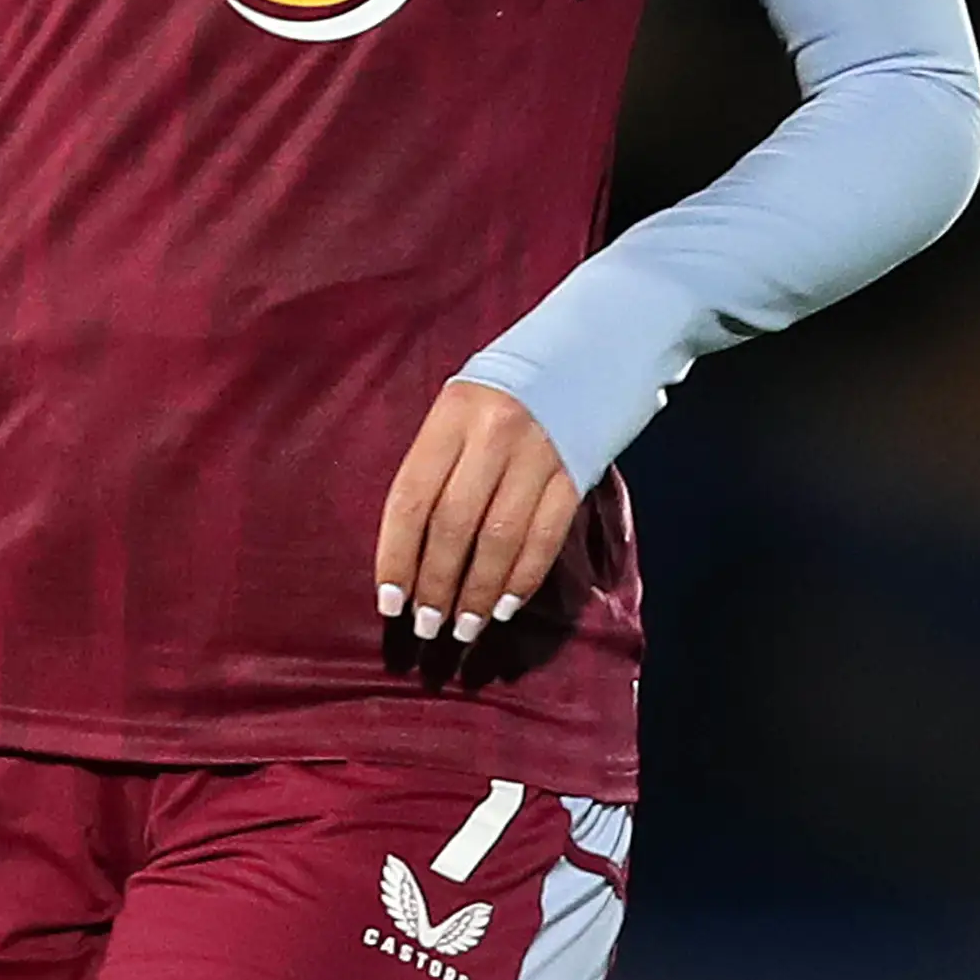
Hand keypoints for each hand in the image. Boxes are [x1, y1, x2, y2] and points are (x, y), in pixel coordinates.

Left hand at [374, 381, 576, 644]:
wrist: (590, 351)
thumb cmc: (506, 392)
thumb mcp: (460, 410)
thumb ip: (435, 466)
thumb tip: (409, 551)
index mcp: (452, 416)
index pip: (411, 498)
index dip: (396, 556)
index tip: (390, 602)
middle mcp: (493, 435)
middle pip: (453, 525)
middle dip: (436, 585)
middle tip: (426, 627)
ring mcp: (539, 454)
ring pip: (500, 539)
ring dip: (479, 593)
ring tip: (464, 628)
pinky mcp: (576, 473)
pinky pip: (546, 538)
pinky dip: (523, 578)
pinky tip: (506, 606)